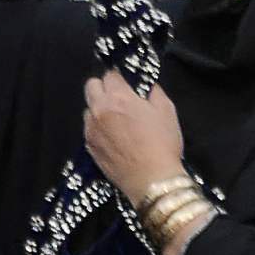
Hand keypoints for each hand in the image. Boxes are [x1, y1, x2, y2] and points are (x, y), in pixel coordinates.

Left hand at [81, 70, 187, 201]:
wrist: (151, 179)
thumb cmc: (162, 143)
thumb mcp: (167, 111)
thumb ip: (154, 93)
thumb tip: (148, 87)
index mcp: (119, 98)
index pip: (110, 75)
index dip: (119, 77)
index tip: (126, 84)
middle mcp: (99, 109)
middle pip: (91, 86)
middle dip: (102, 87)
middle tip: (117, 97)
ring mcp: (90, 128)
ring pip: (87, 108)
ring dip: (98, 108)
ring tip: (114, 119)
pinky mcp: (88, 146)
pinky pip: (88, 128)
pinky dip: (96, 126)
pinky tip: (111, 135)